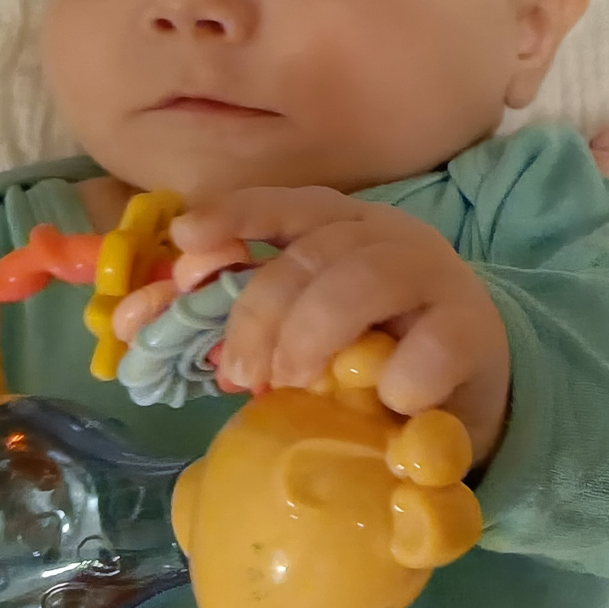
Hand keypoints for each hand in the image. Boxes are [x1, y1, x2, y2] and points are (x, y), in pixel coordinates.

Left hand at [173, 188, 510, 461]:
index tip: (187, 243)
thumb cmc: (374, 354)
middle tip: (241, 372)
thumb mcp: (304, 331)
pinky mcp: (473, 329)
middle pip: (313, 252)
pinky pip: (428, 346)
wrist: (470, 394)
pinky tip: (385, 404)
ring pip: (363, 280)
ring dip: (314, 335)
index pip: (290, 203)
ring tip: (293, 384)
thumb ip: (237, 321)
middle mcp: (392, 237)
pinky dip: (396, 379)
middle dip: (262, 312)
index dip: (237, 215)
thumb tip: (135, 320)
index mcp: (347, 227)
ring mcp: (437, 277)